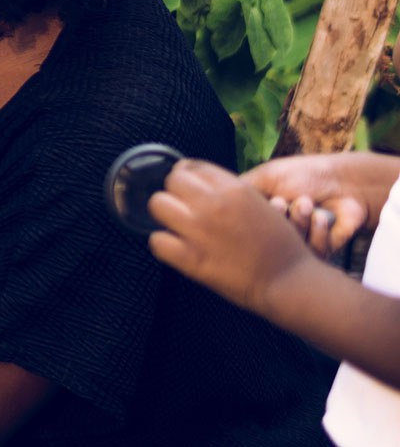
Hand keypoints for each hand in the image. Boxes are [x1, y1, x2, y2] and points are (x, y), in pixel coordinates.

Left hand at [148, 159, 323, 317]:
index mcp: (235, 189)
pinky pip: (156, 240)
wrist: (291, 282)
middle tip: (183, 208)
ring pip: (158, 205)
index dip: (188, 177)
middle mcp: (214, 205)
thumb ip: (231, 191)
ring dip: (165, 214)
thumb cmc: (280, 245)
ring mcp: (201, 230)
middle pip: (171, 181)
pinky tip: (175, 247)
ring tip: (176, 225)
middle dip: (175, 193)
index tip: (189, 188)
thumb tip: (199, 180)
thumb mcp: (261, 204)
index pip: (192, 166)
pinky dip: (163, 244)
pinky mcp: (191, 258)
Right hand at [242, 152, 399, 257]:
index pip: (243, 229)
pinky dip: (318, 232)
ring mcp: (298, 244)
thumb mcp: (263, 178)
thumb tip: (209, 199)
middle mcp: (277, 232)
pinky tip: (321, 216)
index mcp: (260, 217)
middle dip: (276, 220)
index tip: (261, 202)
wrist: (344, 181)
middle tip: (283, 202)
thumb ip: (234, 192)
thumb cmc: (302, 175)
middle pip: (265, 242)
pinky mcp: (321, 252)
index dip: (248, 220)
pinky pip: (314, 254)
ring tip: (306, 204)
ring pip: (289, 249)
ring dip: (299, 222)